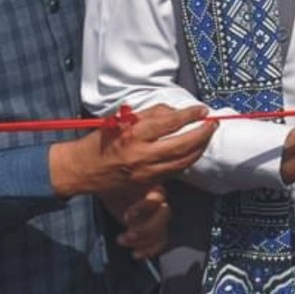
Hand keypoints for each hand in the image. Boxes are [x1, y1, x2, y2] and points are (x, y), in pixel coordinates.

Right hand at [50, 104, 216, 197]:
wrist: (81, 170)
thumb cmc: (100, 142)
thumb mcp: (121, 120)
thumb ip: (150, 114)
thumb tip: (176, 112)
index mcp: (133, 135)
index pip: (169, 123)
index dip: (190, 115)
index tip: (202, 110)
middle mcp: (142, 155)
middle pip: (182, 145)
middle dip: (202, 134)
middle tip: (213, 124)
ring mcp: (146, 172)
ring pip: (183, 161)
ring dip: (199, 148)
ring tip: (207, 136)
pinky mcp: (147, 183)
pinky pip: (174, 171)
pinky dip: (187, 160)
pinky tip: (193, 151)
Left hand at [101, 183, 171, 261]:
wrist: (114, 193)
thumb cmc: (113, 187)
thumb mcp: (113, 184)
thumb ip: (113, 186)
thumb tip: (103, 183)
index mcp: (150, 187)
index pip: (157, 197)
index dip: (145, 207)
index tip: (127, 215)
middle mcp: (159, 201)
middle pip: (164, 215)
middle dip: (146, 229)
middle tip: (127, 236)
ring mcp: (157, 217)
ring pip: (162, 231)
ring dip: (143, 242)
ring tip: (121, 241)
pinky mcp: (154, 230)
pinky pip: (160, 242)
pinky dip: (149, 250)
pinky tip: (135, 254)